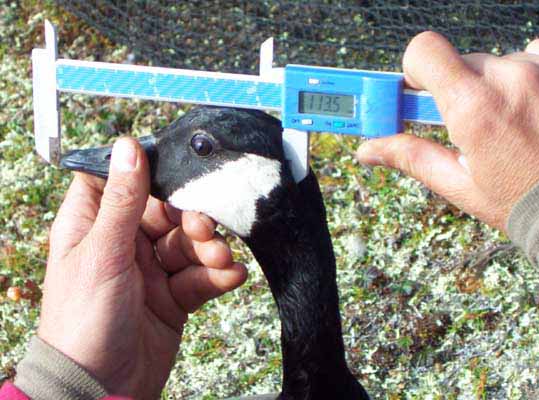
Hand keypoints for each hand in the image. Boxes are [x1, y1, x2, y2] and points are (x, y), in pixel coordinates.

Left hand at [38, 138, 247, 398]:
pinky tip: (231, 276)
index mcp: (95, 226)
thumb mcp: (103, 252)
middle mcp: (124, 243)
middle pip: (167, 212)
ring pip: (189, 244)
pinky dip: (218, 275)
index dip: (149, 173)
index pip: (122, 182)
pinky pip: (201, 276)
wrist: (102, 388)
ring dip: (209, 248)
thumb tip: (127, 146)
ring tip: (220, 257)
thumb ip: (122, 201)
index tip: (179, 171)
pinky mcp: (174, 296)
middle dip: (191, 218)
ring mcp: (151, 271)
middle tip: (204, 229)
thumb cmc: (83, 320)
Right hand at [357, 33, 538, 229]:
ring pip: (503, 61)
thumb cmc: (527, 204)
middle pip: (464, 62)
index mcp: (474, 108)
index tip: (422, 89)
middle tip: (476, 123)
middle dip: (463, 89)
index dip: (417, 69)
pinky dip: (538, 78)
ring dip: (503, 85)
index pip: (423, 51)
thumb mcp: (461, 185)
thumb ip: (411, 157)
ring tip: (520, 125)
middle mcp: (512, 78)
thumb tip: (368, 150)